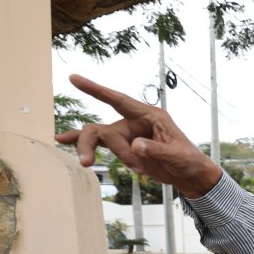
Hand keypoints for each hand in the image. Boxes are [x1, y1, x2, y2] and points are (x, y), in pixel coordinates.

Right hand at [55, 75, 222, 197]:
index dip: (97, 90)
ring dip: (99, 153)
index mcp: (150, 116)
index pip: (120, 100)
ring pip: (101, 138)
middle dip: (92, 143)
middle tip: (85, 161)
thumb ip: (157, 150)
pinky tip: (64, 140)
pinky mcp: (124, 147)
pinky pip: (100, 143)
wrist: (190, 174)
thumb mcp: (178, 156)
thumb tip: (135, 145)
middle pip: (103, 128)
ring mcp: (128, 135)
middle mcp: (135, 122)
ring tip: (102, 166)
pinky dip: (85, 145)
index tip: (74, 78)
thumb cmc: (188, 160)